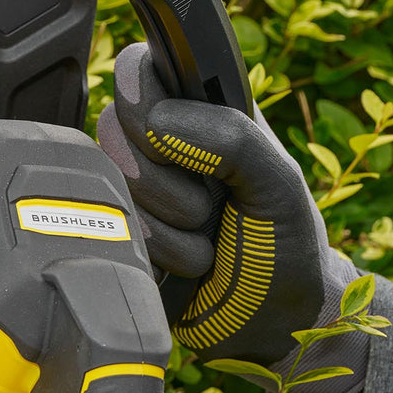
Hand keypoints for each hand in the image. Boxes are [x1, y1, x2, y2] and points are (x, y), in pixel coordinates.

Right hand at [97, 43, 366, 392]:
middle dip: (172, 183)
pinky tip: (187, 265)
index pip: (134, 69)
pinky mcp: (116, 236)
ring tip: (208, 239)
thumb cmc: (285, 243)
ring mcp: (131, 192)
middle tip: (215, 204)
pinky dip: (158, 257)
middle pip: (111, 132)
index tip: (180, 139)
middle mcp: (154, 145)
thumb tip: (158, 120)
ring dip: (172, 228)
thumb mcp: (278, 180)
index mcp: (194, 110)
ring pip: (111, 189)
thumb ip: (231, 135)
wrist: (277, 323)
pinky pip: (107, 234)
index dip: (146, 103)